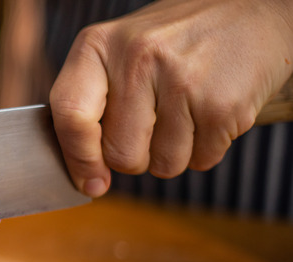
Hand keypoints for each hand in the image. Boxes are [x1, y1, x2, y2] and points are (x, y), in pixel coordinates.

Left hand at [50, 0, 292, 197]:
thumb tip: (85, 177)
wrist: (253, 11)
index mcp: (98, 45)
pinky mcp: (221, 104)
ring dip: (174, 153)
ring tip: (186, 111)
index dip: (78, 158)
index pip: (70, 114)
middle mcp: (137, 57)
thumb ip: (92, 105)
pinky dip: (206, 148)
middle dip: (136, 155)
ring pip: (162, 165)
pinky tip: (210, 111)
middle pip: (119, 154)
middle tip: (155, 123)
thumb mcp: (119, 52)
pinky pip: (201, 160)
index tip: (91, 183)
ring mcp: (182, 80)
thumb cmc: (174, 42)